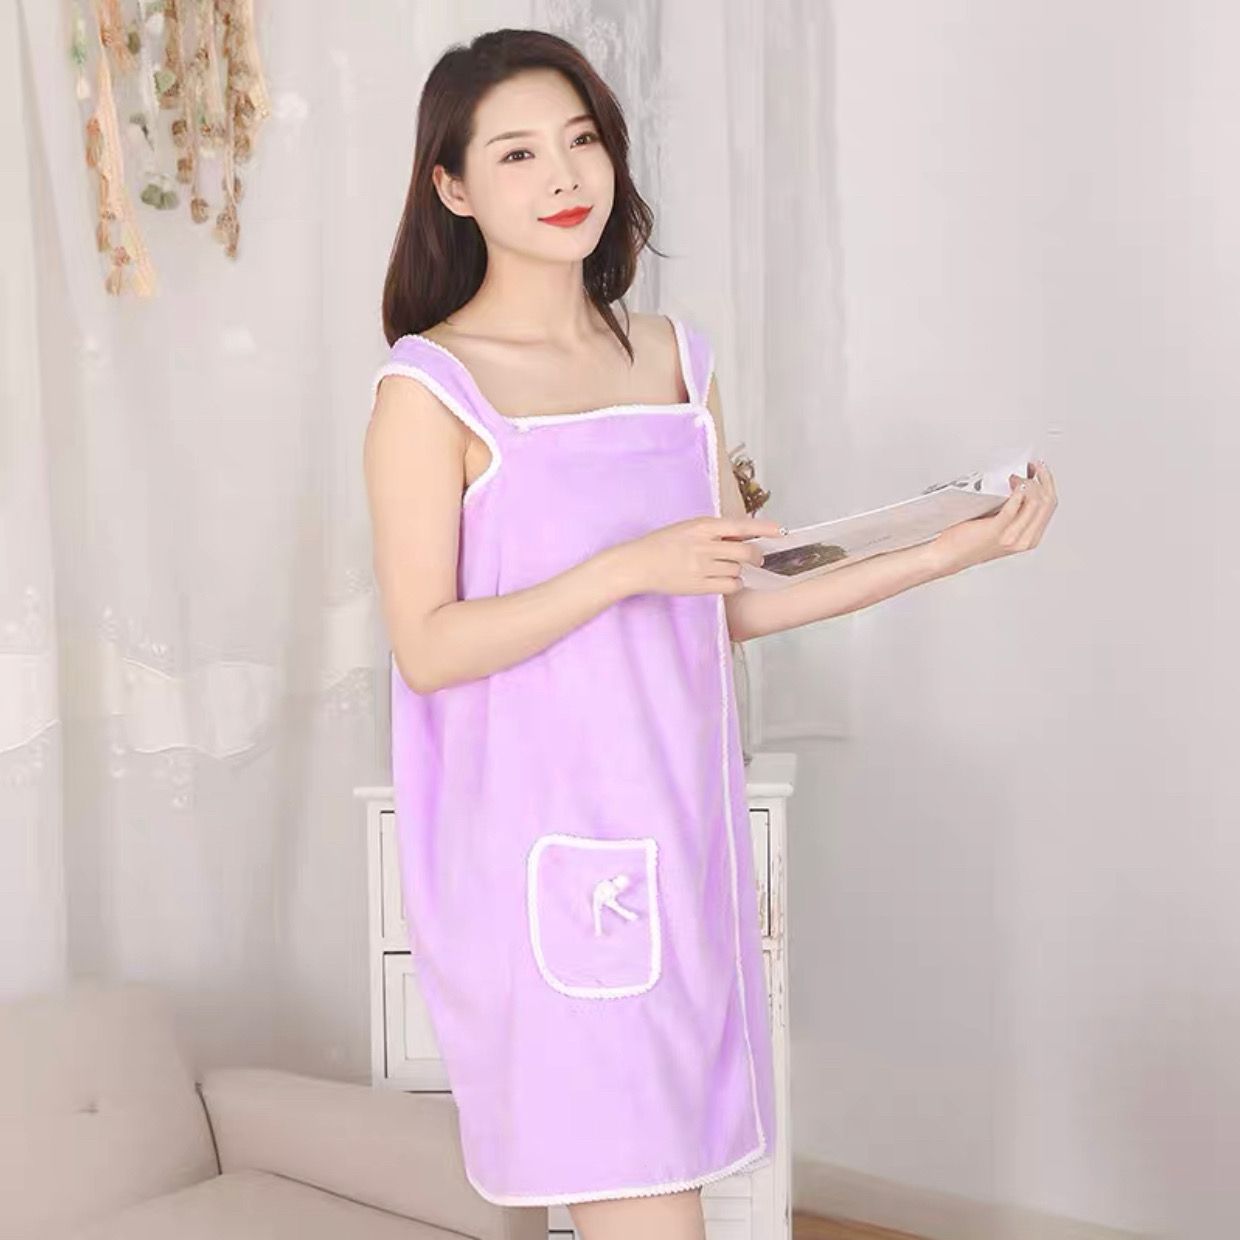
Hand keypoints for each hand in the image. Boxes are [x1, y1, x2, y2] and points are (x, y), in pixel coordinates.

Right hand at [614, 515, 784, 597]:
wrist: (638, 563)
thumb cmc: (662, 544)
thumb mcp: (688, 528)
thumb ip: (713, 531)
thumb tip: (742, 535)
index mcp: (702, 526)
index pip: (741, 525)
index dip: (764, 528)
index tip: (780, 531)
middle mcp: (705, 545)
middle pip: (747, 551)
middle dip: (756, 556)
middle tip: (756, 559)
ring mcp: (702, 567)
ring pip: (738, 570)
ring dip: (739, 570)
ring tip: (725, 568)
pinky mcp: (699, 585)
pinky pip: (730, 586)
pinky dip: (733, 584)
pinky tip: (724, 581)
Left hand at [930, 459, 1058, 573]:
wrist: (948, 556)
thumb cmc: (968, 541)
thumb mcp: (1001, 528)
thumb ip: (1015, 513)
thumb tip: (1021, 484)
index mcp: (1029, 539)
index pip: (1049, 506)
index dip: (1047, 484)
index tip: (1040, 470)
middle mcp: (1024, 539)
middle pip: (1046, 502)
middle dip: (1042, 479)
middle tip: (1032, 466)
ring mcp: (1011, 536)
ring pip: (1035, 502)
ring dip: (1027, 483)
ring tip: (1014, 477)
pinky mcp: (996, 530)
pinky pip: (1014, 505)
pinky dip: (1016, 490)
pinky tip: (1009, 482)